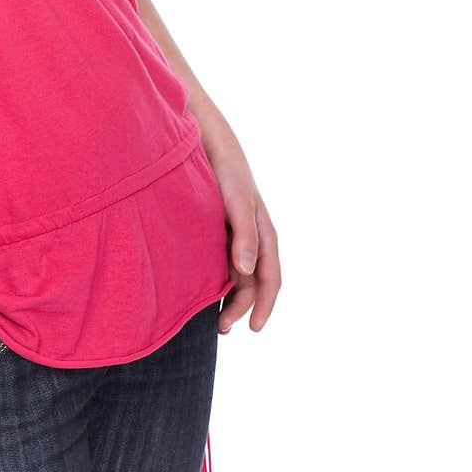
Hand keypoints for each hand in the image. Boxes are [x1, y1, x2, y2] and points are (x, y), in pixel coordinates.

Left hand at [197, 121, 280, 333]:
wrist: (206, 142)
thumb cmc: (226, 172)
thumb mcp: (238, 204)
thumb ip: (244, 236)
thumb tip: (246, 272)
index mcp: (264, 233)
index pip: (270, 278)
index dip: (264, 305)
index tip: (253, 328)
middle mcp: (252, 237)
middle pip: (252, 282)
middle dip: (241, 307)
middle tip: (221, 328)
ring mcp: (235, 234)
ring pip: (236, 275)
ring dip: (229, 297)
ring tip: (211, 318)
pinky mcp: (217, 229)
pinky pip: (220, 262)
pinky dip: (215, 279)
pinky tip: (200, 289)